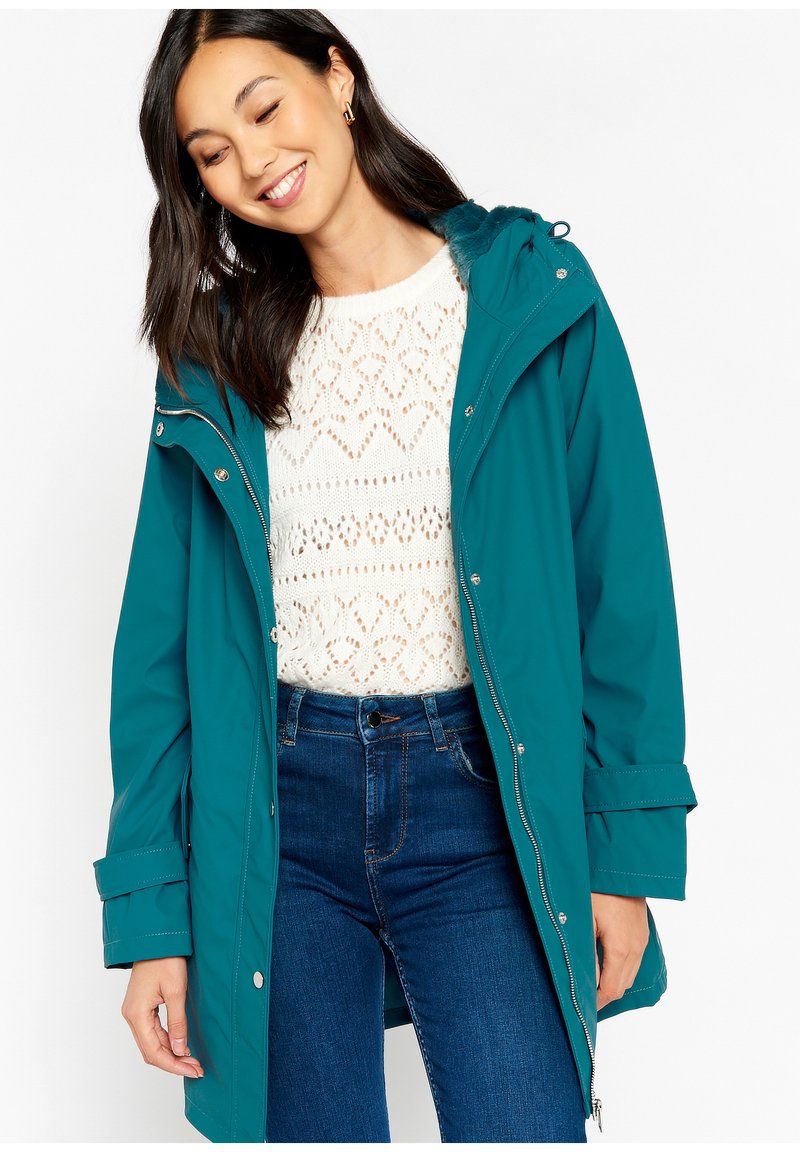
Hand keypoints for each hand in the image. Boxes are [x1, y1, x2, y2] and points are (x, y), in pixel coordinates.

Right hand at [121, 957, 204, 1077]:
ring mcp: (135, 1011)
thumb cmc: (165, 959)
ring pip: (151, 1043)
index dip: (174, 1065)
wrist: (156, 937)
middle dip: (173, 1062)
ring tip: (192, 1060)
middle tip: (196, 1068)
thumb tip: (180, 1049)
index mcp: (136, 1014)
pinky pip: (152, 1032)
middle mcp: (131, 1016)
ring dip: (170, 1053)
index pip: (153, 1052)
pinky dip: (166, 1041)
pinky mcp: (141, 1006)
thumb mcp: (176, 991)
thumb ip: (177, 1022)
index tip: (193, 1070)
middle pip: (150, 1051)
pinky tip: (181, 1045)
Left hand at [591, 892, 649, 1011]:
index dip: (597, 1002)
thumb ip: (587, 954)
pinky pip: (634, 961)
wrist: (621, 867)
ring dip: (614, 983)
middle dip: (604, 996)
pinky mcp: (641, 933)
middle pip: (622, 986)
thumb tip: (587, 981)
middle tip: (584, 999)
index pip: (611, 989)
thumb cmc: (599, 890)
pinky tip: (606, 967)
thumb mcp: (585, 921)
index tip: (582, 1008)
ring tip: (592, 985)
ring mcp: (641, 941)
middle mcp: (636, 949)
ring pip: (630, 975)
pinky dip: (622, 971)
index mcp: (621, 949)